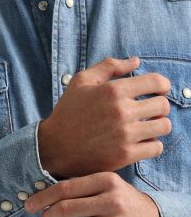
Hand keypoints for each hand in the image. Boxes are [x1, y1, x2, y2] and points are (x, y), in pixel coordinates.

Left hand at [24, 172, 165, 216]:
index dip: (42, 197)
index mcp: (106, 181)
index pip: (65, 187)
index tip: (29, 204)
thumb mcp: (108, 185)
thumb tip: (44, 192)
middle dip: (46, 215)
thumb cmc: (123, 202)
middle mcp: (111, 201)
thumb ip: (82, 186)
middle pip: (64, 208)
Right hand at [38, 56, 171, 178]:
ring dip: (157, 125)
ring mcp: (125, 135)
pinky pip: (156, 147)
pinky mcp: (125, 155)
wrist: (54, 147)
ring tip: (146, 126)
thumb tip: (135, 61)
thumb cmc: (68, 112)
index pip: (156, 82)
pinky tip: (140, 141)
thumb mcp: (81, 81)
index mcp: (113, 90)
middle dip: (159, 105)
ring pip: (163, 126)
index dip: (163, 84)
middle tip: (149, 110)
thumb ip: (109, 66)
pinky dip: (152, 144)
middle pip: (163, 105)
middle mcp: (121, 111)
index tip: (159, 90)